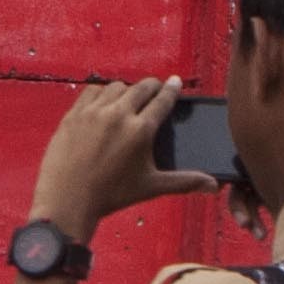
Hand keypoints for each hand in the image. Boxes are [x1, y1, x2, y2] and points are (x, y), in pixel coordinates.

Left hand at [33, 78, 213, 234]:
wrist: (68, 200)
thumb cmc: (112, 195)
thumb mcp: (151, 186)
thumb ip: (184, 181)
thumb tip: (215, 186)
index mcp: (141, 130)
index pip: (163, 100)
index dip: (172, 89)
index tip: (175, 82)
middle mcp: (118, 114)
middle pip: (141, 88)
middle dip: (152, 86)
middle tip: (155, 89)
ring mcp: (93, 112)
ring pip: (116, 87)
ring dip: (127, 89)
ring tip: (129, 98)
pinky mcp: (73, 114)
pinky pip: (91, 92)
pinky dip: (101, 93)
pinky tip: (104, 100)